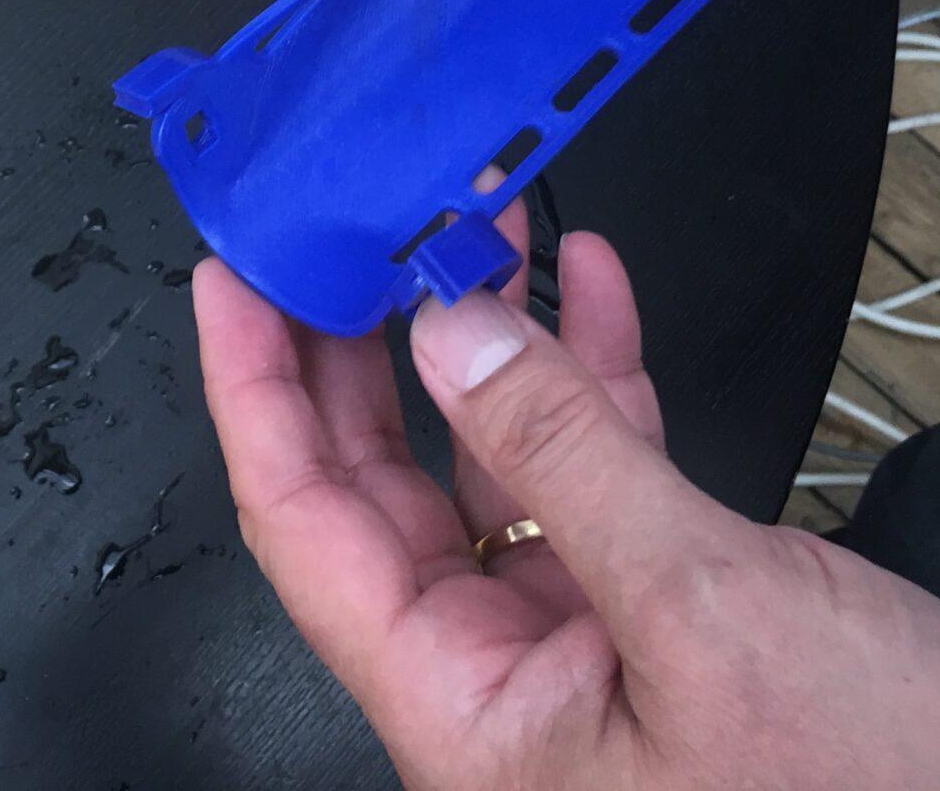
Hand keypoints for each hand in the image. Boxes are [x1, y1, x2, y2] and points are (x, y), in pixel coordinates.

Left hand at [193, 223, 939, 790]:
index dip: (255, 394)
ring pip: (488, 472)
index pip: (306, 528)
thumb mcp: (707, 609)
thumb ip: (567, 457)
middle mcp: (503, 689)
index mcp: (469, 716)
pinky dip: (591, 381)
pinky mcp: (662, 626)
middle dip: (364, 347)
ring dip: (489, 344)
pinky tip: (591, 291)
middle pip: (382, 491)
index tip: (232, 278)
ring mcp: (581, 655)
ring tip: (478, 223)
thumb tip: (448, 332)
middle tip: (346, 223)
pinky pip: (590, 484)